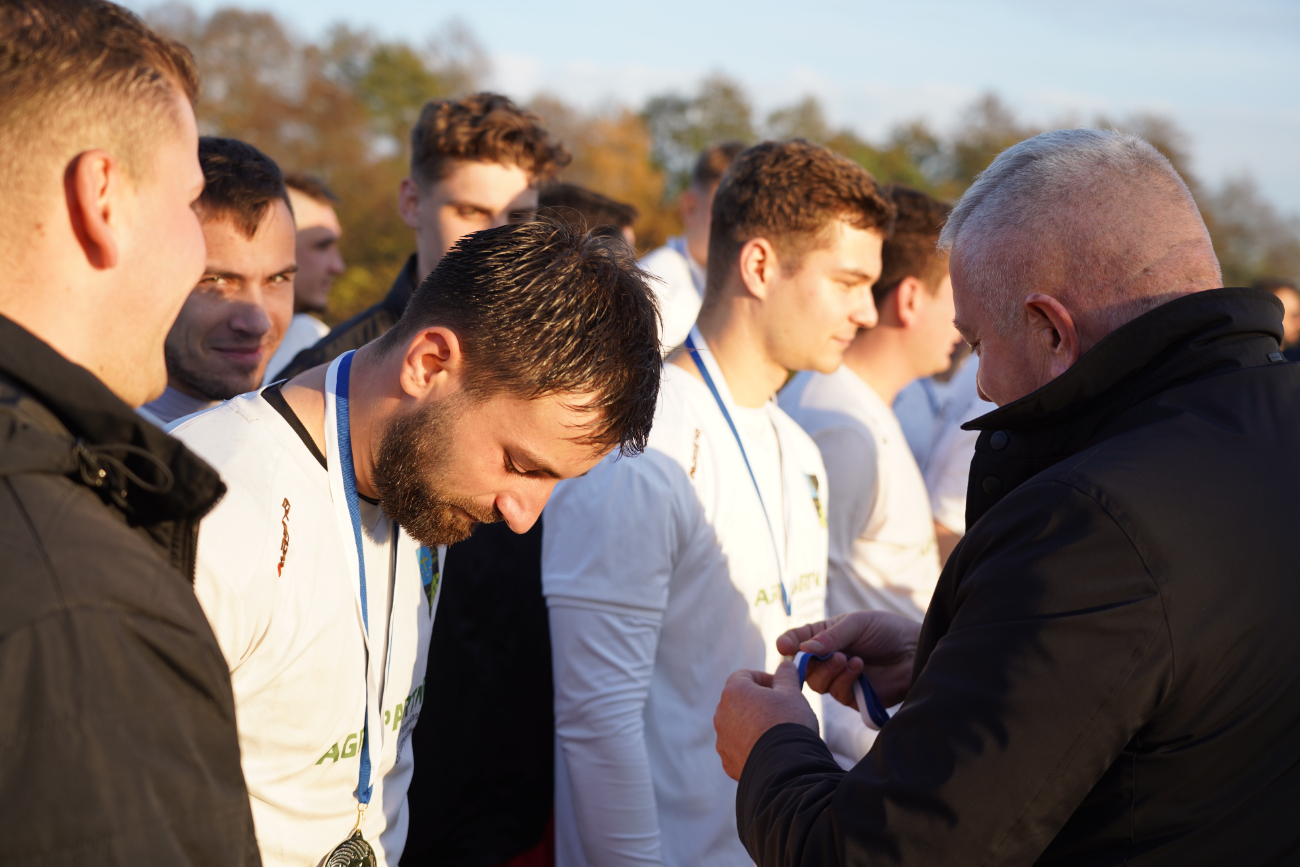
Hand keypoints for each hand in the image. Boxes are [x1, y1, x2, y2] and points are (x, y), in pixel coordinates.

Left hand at [714, 661, 817, 780]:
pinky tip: (770, 750)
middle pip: (739, 700)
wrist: (786, 769)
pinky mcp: (728, 760)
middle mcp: (721, 714)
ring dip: (752, 724)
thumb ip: (786, 675)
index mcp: (734, 692)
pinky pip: (738, 747)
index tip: (780, 686)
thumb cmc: (789, 724)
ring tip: (776, 732)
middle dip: (758, 701)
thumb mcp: (792, 693)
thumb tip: (786, 664)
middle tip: (781, 709)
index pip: (744, 675)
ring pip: (737, 725)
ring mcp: (722, 739)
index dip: (764, 678)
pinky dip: (750, 745)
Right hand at [775, 611, 919, 708]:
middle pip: (804, 667)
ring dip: (829, 670)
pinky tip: (858, 668)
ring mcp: (840, 679)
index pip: (799, 640)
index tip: (782, 645)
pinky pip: (837, 693)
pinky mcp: (853, 696)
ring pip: (817, 682)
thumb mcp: (857, 624)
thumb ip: (831, 637)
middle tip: (820, 654)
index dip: (789, 643)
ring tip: (847, 658)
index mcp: (826, 636)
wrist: (916, 652)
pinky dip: (844, 679)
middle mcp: (829, 659)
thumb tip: (805, 649)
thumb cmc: (888, 631)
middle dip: (810, 661)